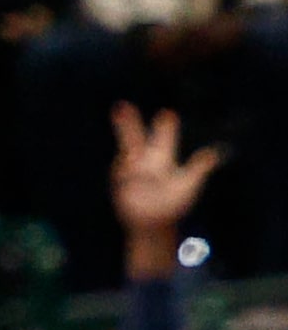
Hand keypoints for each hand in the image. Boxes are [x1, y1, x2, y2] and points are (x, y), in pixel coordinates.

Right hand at [112, 104, 220, 237]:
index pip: (163, 138)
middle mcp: (144, 162)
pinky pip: (121, 175)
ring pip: (124, 152)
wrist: (153, 223)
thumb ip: (198, 167)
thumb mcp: (189, 184)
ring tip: (115, 128)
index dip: (165, 127)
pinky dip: (124, 171)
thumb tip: (214, 153)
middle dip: (129, 123)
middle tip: (122, 106)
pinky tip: (128, 171)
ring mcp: (129, 172)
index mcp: (161, 158)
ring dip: (118, 142)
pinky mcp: (119, 184)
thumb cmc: (172, 203)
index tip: (168, 113)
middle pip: (135, 138)